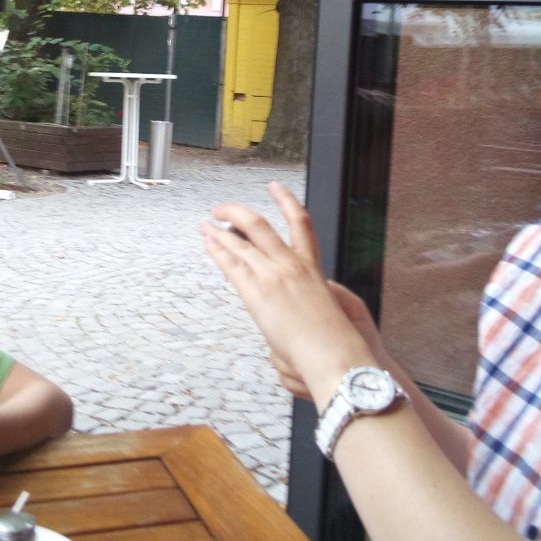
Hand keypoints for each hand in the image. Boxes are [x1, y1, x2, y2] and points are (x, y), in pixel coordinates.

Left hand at [202, 182, 377, 402]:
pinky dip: (217, 251)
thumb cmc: (334, 340)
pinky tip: (209, 244)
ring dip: (219, 231)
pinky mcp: (257, 293)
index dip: (287, 201)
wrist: (331, 352)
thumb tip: (303, 301)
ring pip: (240, 242)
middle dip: (237, 212)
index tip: (276, 188)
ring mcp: (273, 276)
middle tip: (223, 209)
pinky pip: (231, 265)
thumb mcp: (331, 307)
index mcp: (312, 267)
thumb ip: (314, 296)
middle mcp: (291, 265)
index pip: (301, 223)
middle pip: (259, 224)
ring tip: (206, 224)